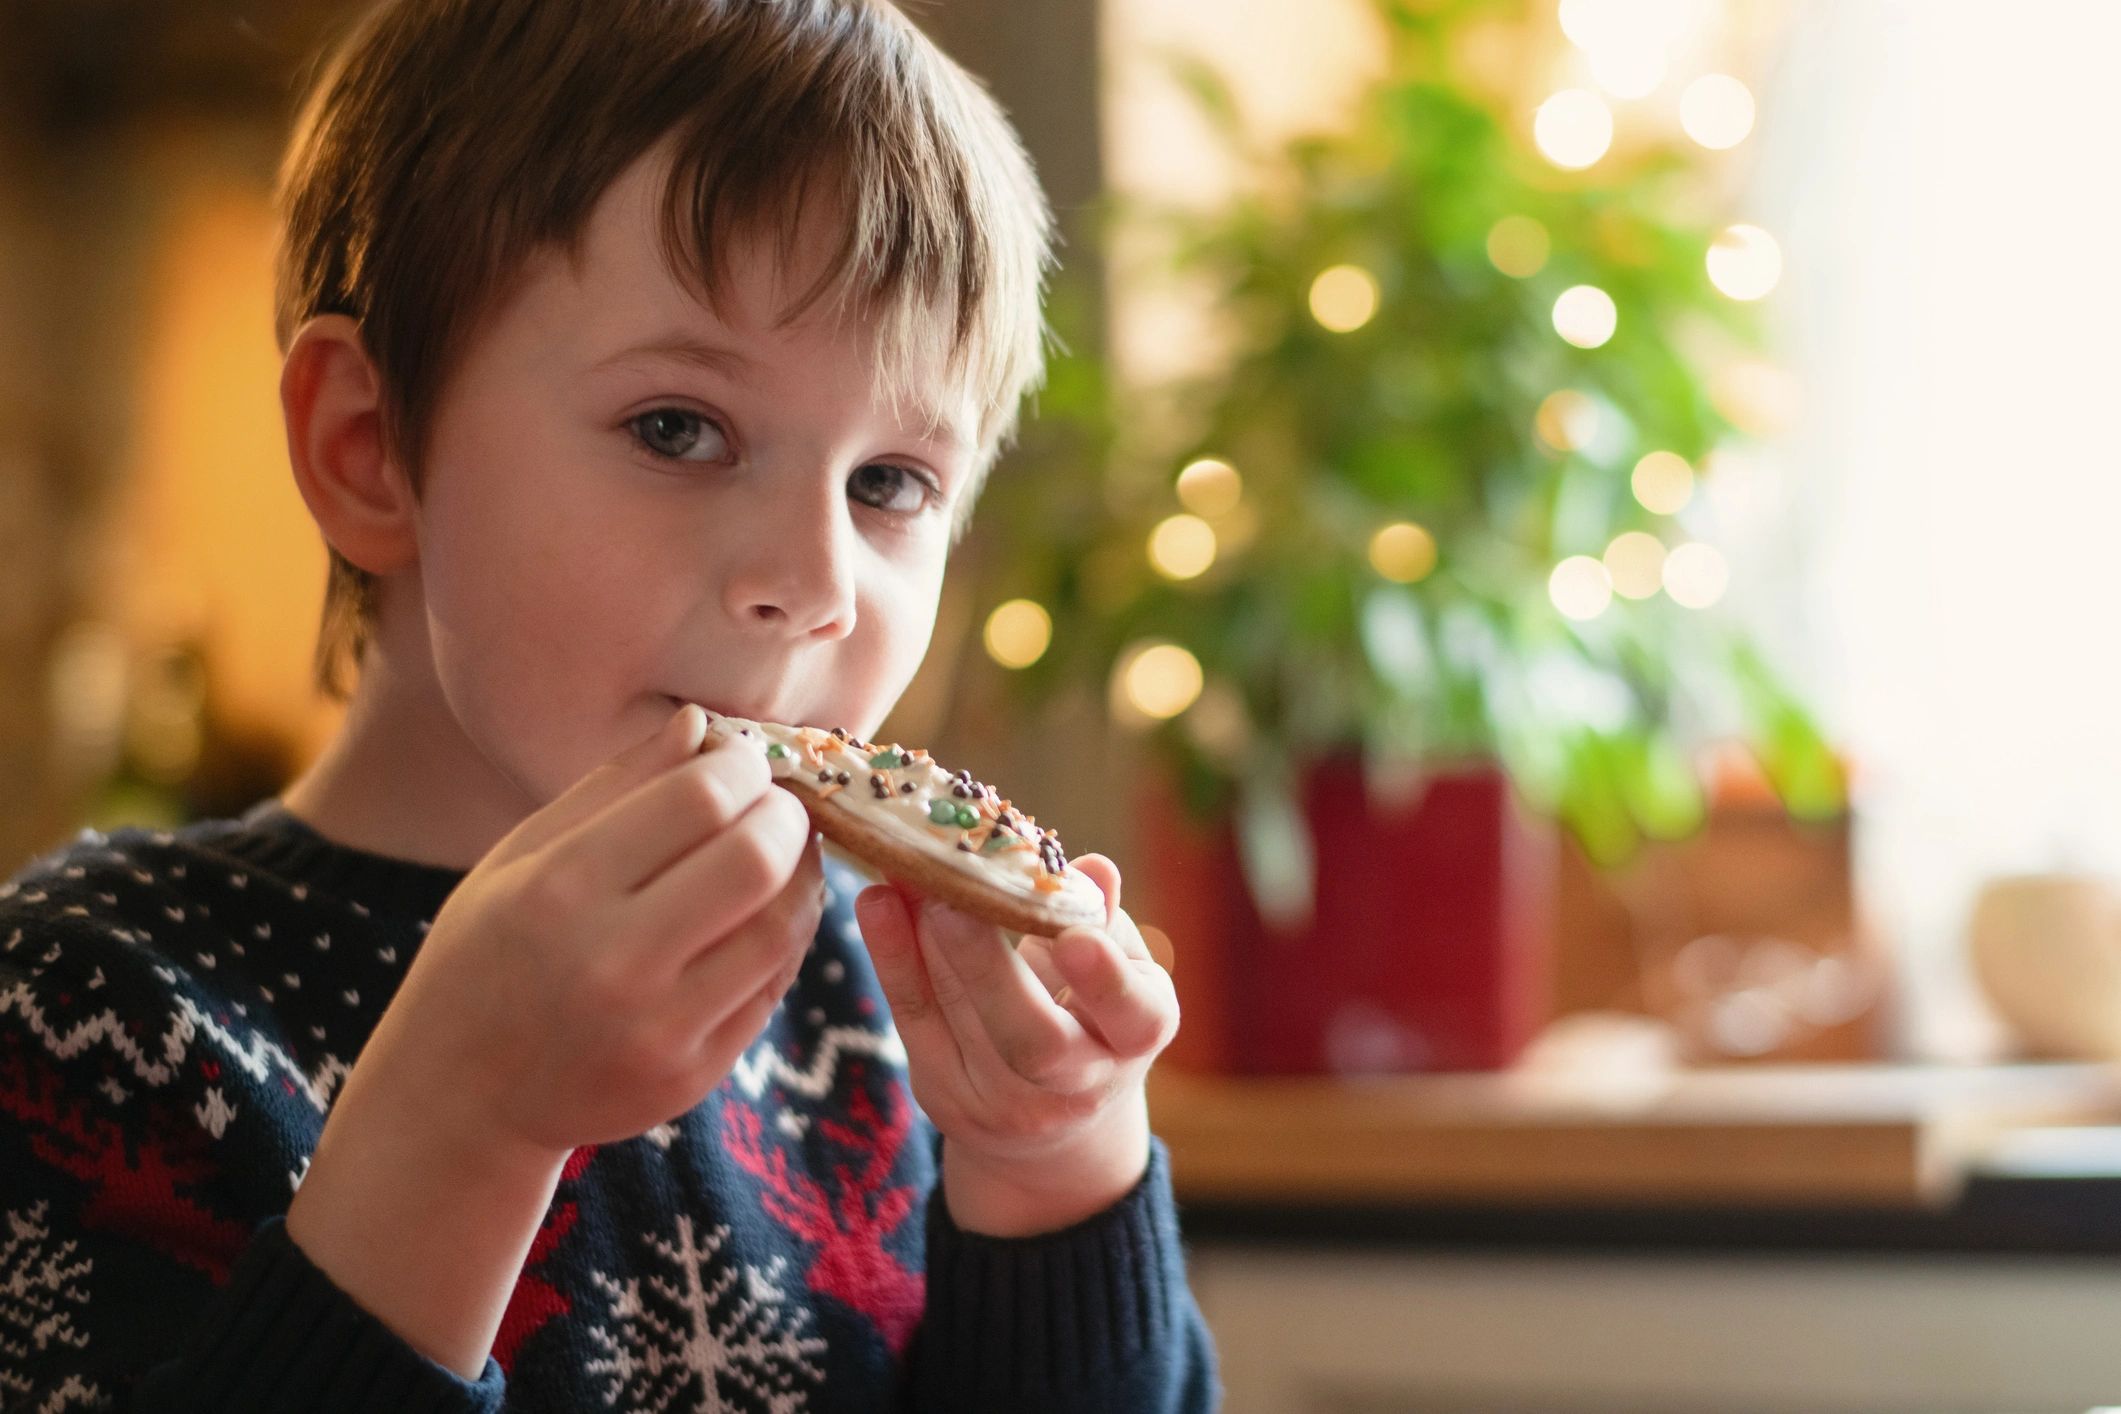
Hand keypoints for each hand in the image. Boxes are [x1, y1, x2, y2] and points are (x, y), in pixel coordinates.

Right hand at [359, 703, 824, 1160]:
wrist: (458, 1097)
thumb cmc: (486, 954)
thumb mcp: (521, 856)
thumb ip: (614, 786)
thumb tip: (699, 723)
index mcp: (560, 888)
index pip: (698, 800)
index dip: (741, 766)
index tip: (741, 760)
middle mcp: (612, 960)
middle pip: (756, 858)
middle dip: (784, 815)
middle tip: (776, 805)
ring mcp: (657, 1027)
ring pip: (782, 926)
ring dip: (801, 875)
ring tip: (783, 854)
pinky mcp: (689, 1075)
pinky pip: (771, 987)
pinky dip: (783, 938)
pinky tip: (763, 915)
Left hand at [852, 856, 1179, 1235]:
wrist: (1054, 1124)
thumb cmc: (1096, 1014)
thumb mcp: (1122, 968)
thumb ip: (1104, 919)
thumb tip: (1093, 868)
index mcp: (1136, 1039)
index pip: (1133, 1016)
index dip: (1104, 981)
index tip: (1073, 937)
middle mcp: (1076, 1084)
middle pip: (1032, 1040)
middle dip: (987, 968)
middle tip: (954, 899)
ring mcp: (1005, 1101)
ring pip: (959, 1019)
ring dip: (927, 941)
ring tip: (907, 873)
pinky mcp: (946, 1096)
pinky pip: (915, 1022)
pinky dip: (894, 959)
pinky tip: (878, 904)